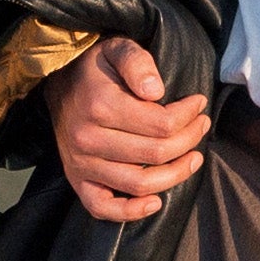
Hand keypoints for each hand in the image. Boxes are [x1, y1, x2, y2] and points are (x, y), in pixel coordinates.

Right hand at [40, 37, 210, 222]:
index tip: (199, 104)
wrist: (58, 82)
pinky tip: (156, 201)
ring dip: (175, 175)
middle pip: (156, 154)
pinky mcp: (77, 180)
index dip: (188, 116)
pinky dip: (131, 211)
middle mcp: (89, 139)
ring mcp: (81, 163)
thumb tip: (156, 92)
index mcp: (101, 105)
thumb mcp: (117, 48)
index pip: (161, 124)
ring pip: (139, 184)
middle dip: (189, 140)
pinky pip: (103, 207)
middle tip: (201, 126)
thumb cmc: (96, 67)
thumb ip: (138, 62)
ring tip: (193, 157)